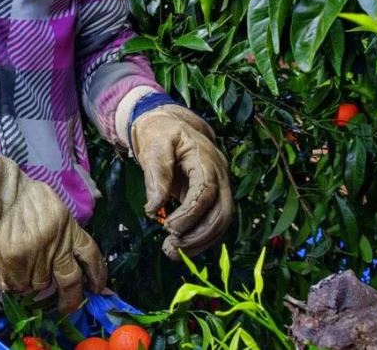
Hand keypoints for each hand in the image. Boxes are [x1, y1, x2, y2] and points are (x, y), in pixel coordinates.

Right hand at [0, 155, 107, 312]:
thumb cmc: (25, 196)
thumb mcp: (54, 209)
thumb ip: (63, 234)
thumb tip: (68, 259)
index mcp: (69, 229)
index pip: (91, 255)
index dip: (97, 274)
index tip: (98, 288)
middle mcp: (56, 245)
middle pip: (71, 281)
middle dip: (71, 300)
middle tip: (67, 308)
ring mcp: (36, 255)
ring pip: (40, 285)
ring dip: (33, 283)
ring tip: (23, 272)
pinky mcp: (16, 262)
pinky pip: (18, 284)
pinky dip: (14, 283)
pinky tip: (8, 274)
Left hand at [131, 105, 232, 257]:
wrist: (170, 124)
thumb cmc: (160, 133)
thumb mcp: (153, 145)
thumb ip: (156, 174)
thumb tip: (154, 208)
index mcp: (206, 158)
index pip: (206, 190)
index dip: (190, 213)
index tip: (169, 226)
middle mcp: (220, 174)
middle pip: (222, 211)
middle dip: (199, 234)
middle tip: (171, 246)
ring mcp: (220, 186)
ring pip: (222, 221)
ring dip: (200, 241)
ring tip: (173, 252)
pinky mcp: (213, 197)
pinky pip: (214, 221)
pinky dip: (200, 237)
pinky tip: (181, 247)